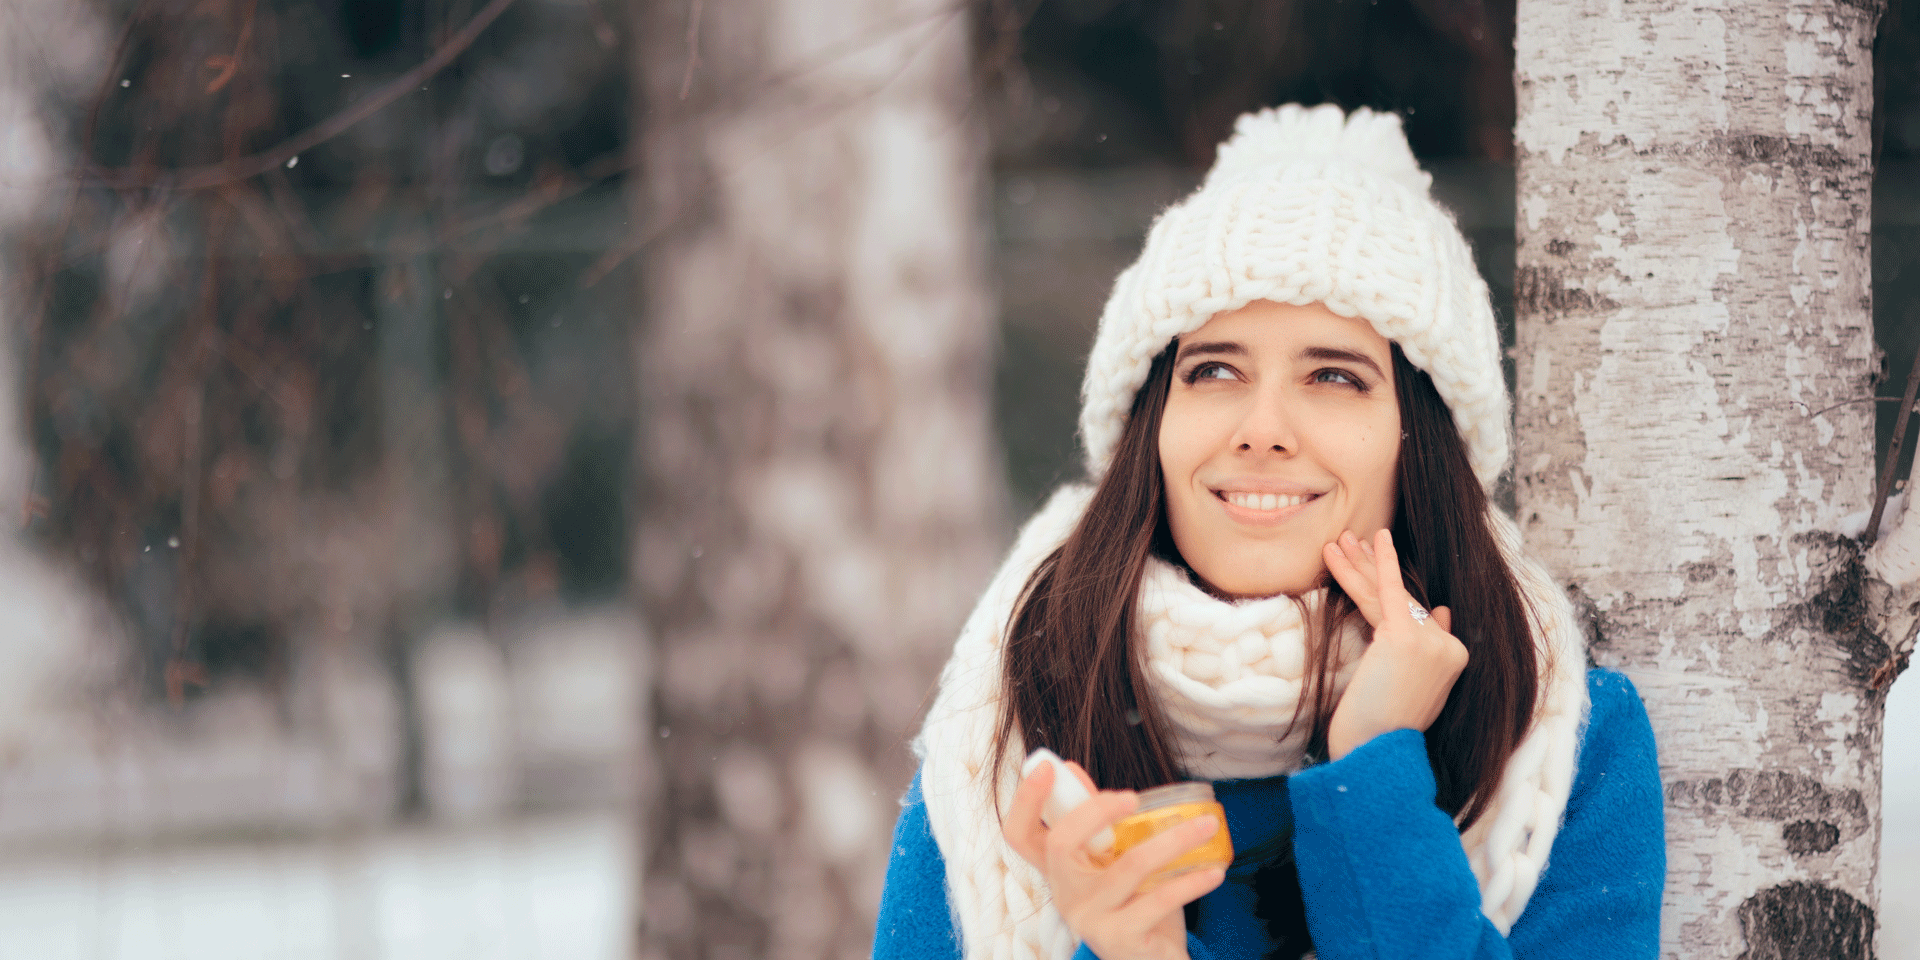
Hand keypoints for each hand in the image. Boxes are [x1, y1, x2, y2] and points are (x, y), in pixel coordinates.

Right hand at [1003, 759, 1224, 959]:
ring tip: (1205, 827)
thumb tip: (1072, 769)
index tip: (1045, 767)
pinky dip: (1191, 881)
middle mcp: (1065, 894)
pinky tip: (1213, 870)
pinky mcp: (1119, 938)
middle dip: (1095, 811)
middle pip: (1060, 844)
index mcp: (1058, 870)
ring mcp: (1090, 918)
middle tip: (1133, 796)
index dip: (1025, 800)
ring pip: (1128, 867)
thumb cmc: (1132, 902)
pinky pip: (1159, 900)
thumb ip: (1094, 820)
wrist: (1151, 959)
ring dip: (1173, 840)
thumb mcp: (1110, 860)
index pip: (1020, 835)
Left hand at [1321, 528, 1467, 760]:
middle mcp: (1448, 648)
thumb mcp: (1415, 687)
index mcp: (1452, 659)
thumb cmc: (1383, 729)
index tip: (1377, 561)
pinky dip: (1381, 562)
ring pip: (1390, 594)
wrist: (1375, 751)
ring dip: (1363, 564)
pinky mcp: (1406, 638)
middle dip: (1376, 568)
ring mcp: (1431, 642)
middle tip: (1356, 541)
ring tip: (1341, 540)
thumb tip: (1443, 610)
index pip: (1421, 614)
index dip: (1394, 590)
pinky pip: (1389, 590)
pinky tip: (1376, 538)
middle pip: (1405, 598)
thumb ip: (1429, 650)